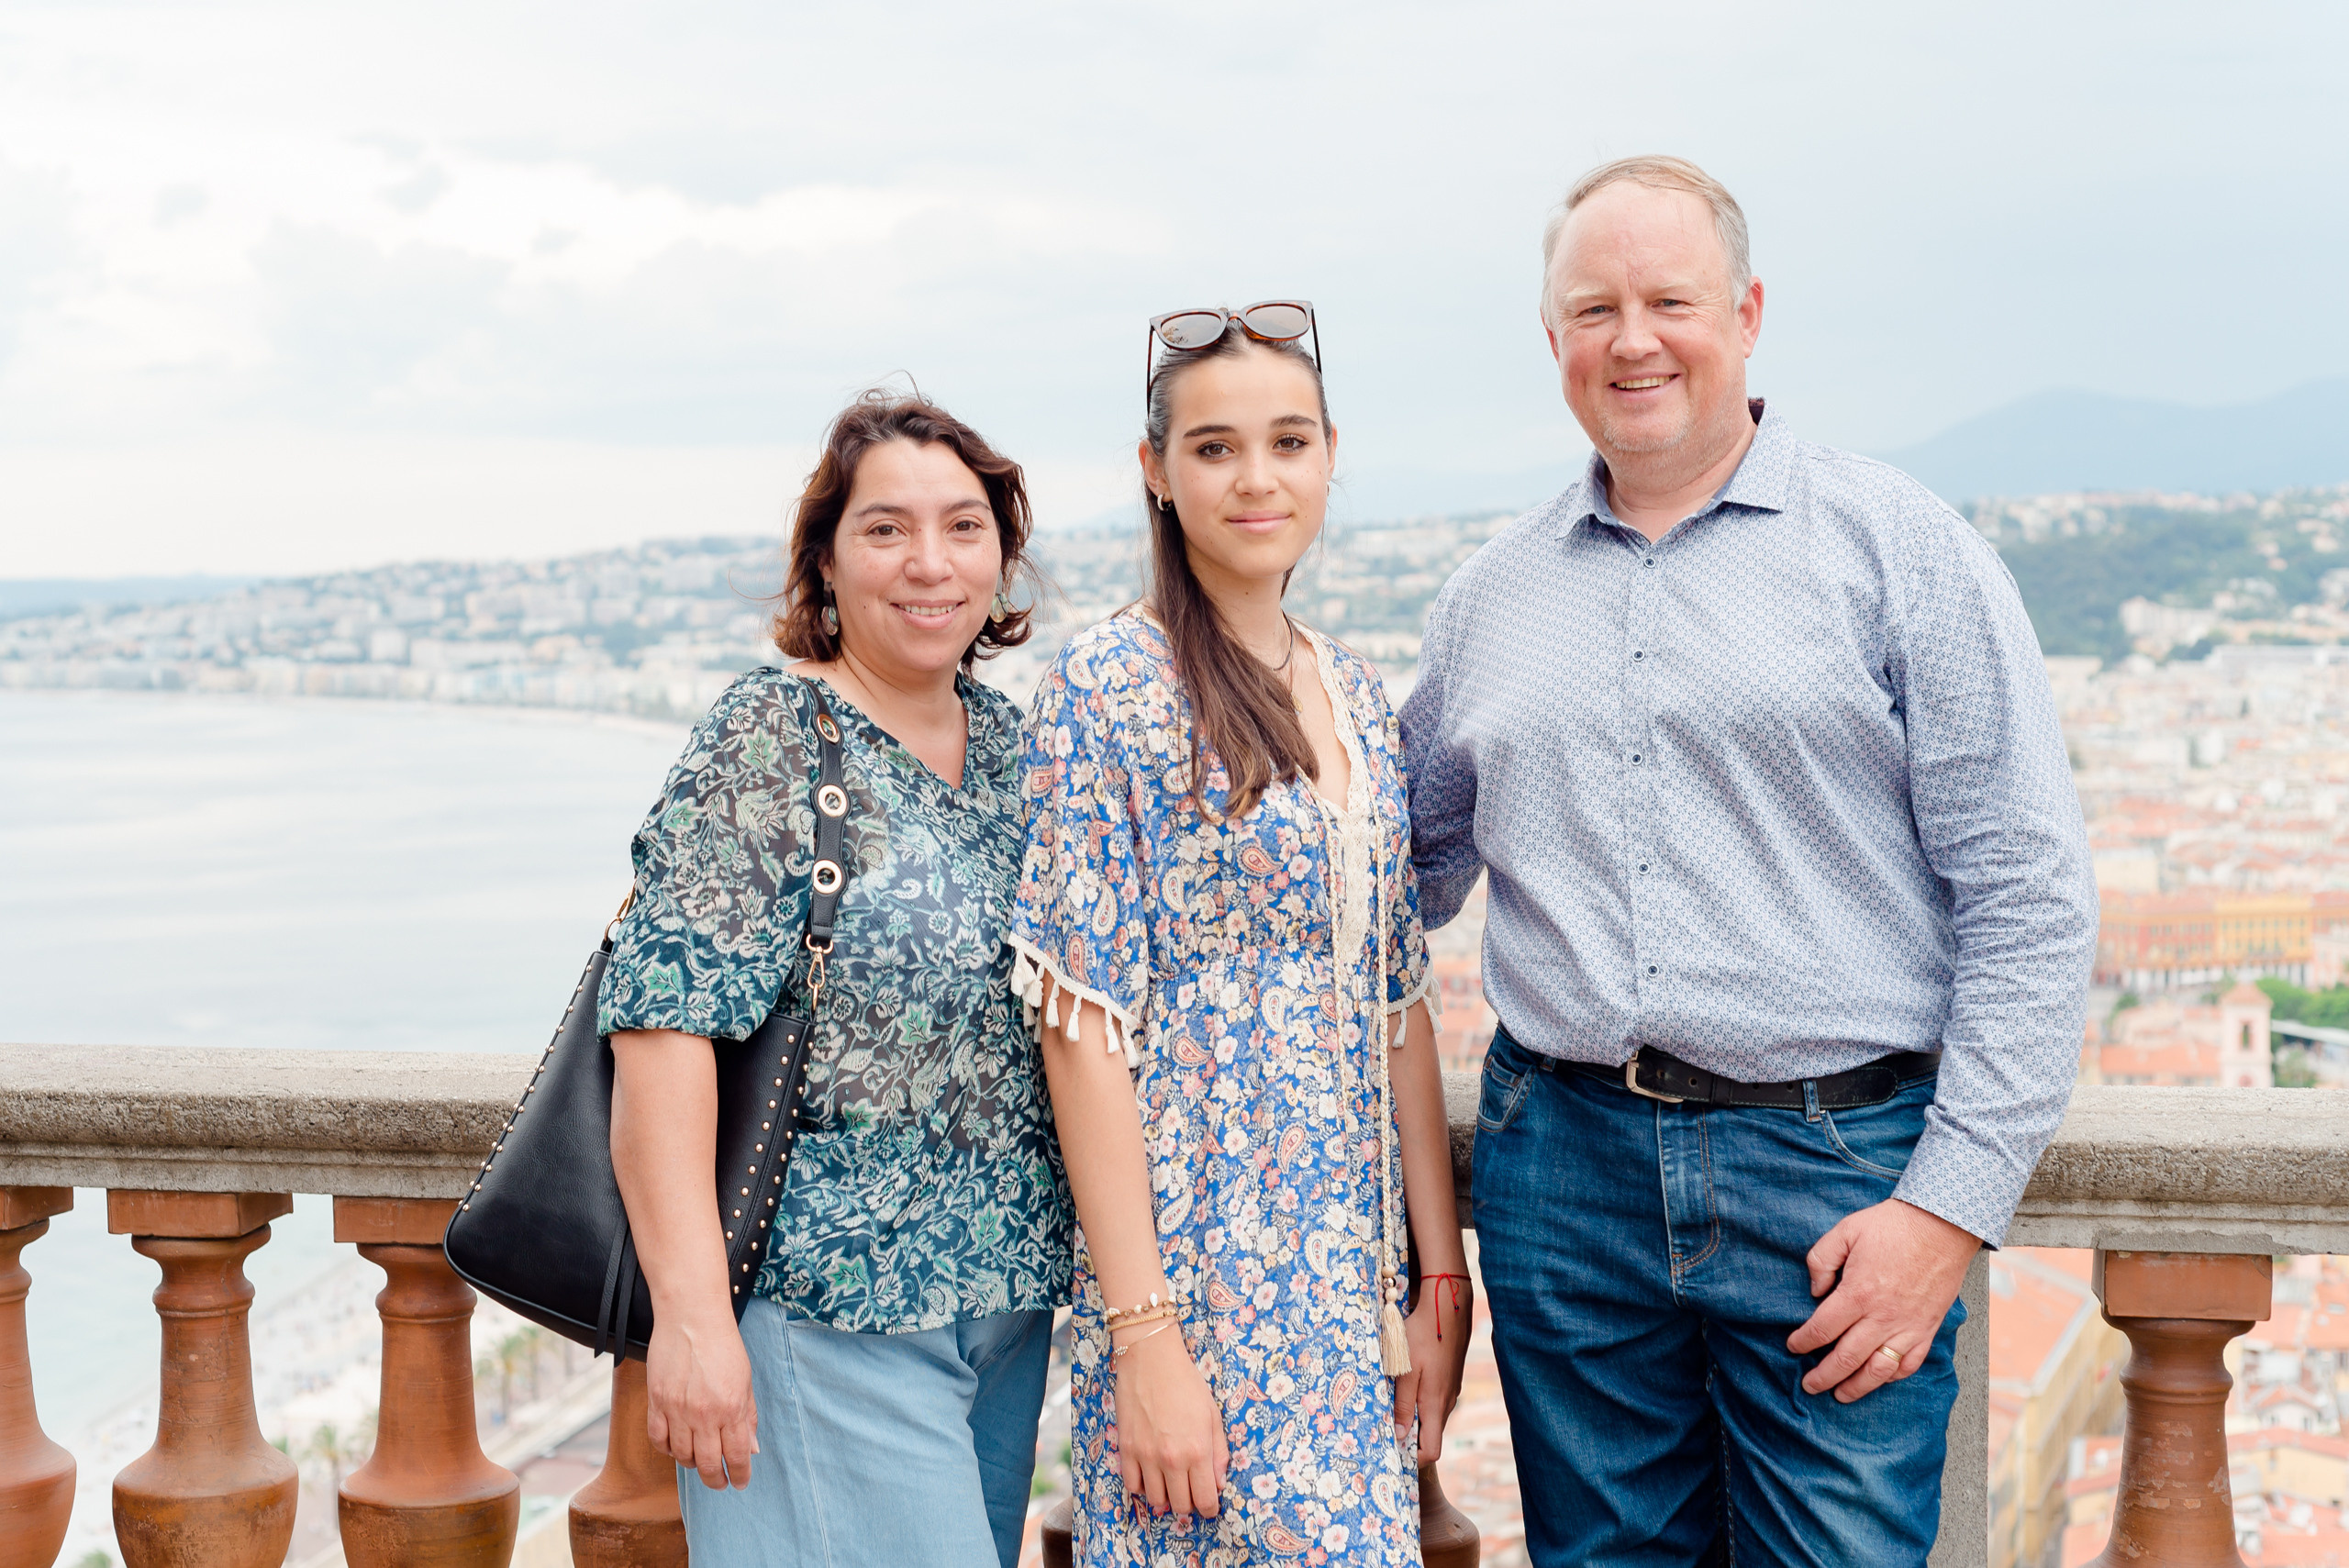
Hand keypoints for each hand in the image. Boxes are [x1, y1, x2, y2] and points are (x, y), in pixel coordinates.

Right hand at [643, 1310, 757, 1488]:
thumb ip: (748, 1416)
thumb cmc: (723, 1345)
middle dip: (716, 1480)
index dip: (740, 1474)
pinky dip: (667, 1449)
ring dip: (693, 1464)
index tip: (740, 1482)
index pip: (736, 1454)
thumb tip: (751, 1449)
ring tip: (700, 1461)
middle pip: (708, 1463)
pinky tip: (676, 1446)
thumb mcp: (746, 1380)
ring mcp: (677, 1409)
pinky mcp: (656, 1401)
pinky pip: (658, 1439)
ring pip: (682, 1455)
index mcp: (731, 1407)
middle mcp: (704, 1413)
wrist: (691, 1317)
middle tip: (720, 1483)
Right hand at [1111, 1326, 1227, 1518]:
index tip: (1209, 1506)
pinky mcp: (1126, 1449)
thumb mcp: (1213, 1415)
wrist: (1151, 1360)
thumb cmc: (1186, 1384)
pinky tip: (1150, 1475)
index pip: (1205, 1499)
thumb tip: (1218, 1483)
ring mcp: (1146, 1456)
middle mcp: (1172, 1459)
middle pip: (1180, 1505)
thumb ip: (1219, 1452)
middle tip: (1190, 1491)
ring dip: (1166, 1497)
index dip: (1210, 1508)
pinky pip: (1132, 1485)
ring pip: (1155, 1500)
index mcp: (1198, 1450)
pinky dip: (1142, 1486)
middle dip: (1189, 1504)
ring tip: (1170, 1483)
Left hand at [1393, 1277, 1471, 1462]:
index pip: (1432, 1451)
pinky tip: (1404, 1385)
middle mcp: (1446, 1403)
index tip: (1393, 1452)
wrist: (1446, 1309)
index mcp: (1435, 1405)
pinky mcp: (1448, 1379)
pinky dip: (1418, 1402)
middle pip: (1430, 1435)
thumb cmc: (1423, 1337)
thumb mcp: (1406, 1371)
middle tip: (1383, 1428)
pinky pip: (1433, 1401)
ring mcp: (1449, 1391)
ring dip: (1412, 1417)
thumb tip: (1398, 1436)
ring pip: (1430, 1417)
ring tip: (1389, 1405)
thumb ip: (1402, 1405)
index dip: (1414, 1458)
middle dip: (1408, 1438)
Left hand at [1787, 1198, 1978, 1402]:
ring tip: (1840, 1395)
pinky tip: (1879, 1379)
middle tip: (1809, 1386)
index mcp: (1857, 1293)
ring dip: (1856, 1387)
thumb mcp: (1845, 1230)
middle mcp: (1882, 1317)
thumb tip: (1815, 1290)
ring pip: (1878, 1370)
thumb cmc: (1891, 1226)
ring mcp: (1908, 1327)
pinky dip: (1893, 1376)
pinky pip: (1909, 1363)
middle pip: (1846, 1358)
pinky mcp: (1927, 1329)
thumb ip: (1821, 1260)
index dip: (1803, 1342)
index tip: (1793, 1347)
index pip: (1822, 1329)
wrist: (1942, 1225)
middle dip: (1823, 1376)